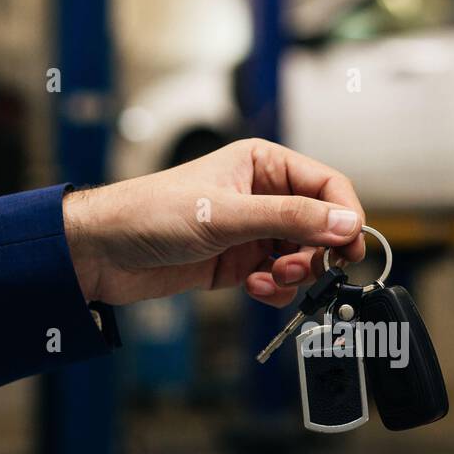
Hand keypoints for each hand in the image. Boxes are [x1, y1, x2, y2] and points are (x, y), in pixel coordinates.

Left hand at [62, 138, 365, 305]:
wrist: (103, 253)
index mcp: (263, 164)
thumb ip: (290, 219)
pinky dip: (275, 289)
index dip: (345, 215)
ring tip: (269, 279)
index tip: (350, 247)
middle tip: (303, 270)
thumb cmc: (151, 214)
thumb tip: (345, 224)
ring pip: (303, 257)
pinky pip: (280, 280)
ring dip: (295, 274)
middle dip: (317, 253)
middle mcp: (264, 195)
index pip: (327, 185)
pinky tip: (252, 289)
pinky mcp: (242, 263)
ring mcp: (254, 231)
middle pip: (321, 226)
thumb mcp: (226, 215)